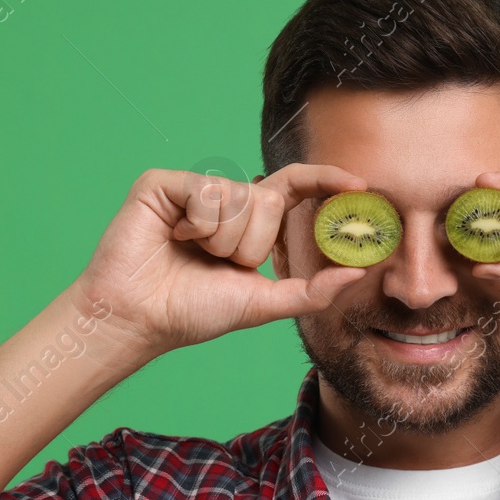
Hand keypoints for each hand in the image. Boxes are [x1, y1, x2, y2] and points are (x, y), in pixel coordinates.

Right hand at [72, 163, 369, 359]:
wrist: (140, 318)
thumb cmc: (193, 313)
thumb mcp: (264, 304)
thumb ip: (312, 291)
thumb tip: (358, 273)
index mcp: (249, 224)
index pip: (295, 189)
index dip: (326, 181)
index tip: (360, 185)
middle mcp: (224, 201)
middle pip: (269, 200)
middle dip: (250, 245)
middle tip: (218, 264)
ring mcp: (193, 189)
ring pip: (239, 198)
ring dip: (221, 240)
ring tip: (190, 253)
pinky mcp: (163, 184)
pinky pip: (206, 192)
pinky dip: (196, 226)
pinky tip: (172, 238)